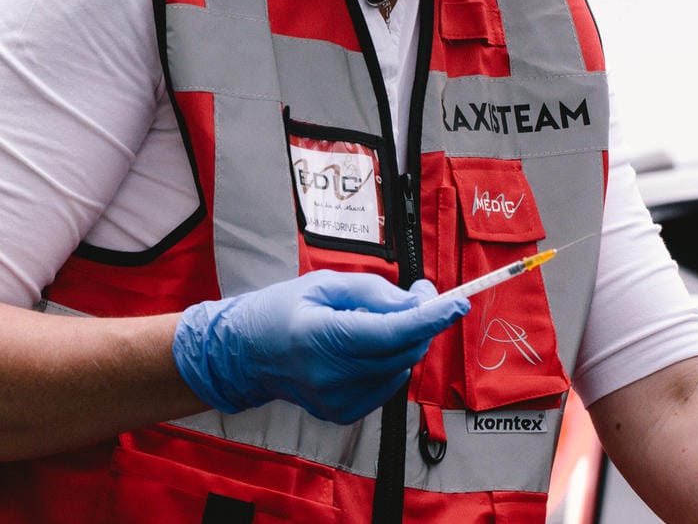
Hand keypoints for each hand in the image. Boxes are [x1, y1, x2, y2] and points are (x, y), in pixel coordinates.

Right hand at [171, 270, 467, 423]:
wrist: (242, 355)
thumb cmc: (278, 311)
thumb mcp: (323, 284)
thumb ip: (374, 291)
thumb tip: (416, 301)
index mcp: (321, 336)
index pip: (391, 332)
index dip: (429, 318)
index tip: (456, 304)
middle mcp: (330, 375)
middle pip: (402, 351)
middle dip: (420, 323)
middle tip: (416, 297)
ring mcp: (336, 400)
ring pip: (399, 369)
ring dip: (402, 343)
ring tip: (371, 323)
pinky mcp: (342, 413)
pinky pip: (387, 385)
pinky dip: (388, 363)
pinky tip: (362, 349)